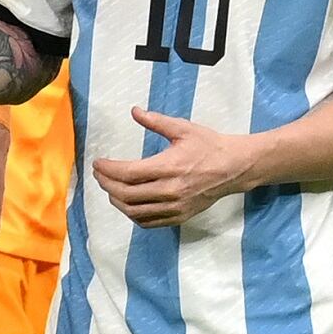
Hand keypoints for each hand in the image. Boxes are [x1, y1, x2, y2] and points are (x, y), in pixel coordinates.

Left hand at [91, 107, 253, 228]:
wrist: (234, 168)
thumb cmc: (208, 145)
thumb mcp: (183, 128)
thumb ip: (156, 121)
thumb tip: (134, 111)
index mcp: (170, 167)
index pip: (129, 173)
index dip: (109, 170)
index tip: (98, 163)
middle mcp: (171, 190)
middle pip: (127, 194)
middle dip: (107, 184)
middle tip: (99, 174)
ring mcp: (175, 207)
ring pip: (135, 212)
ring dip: (117, 201)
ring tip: (109, 188)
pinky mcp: (180, 216)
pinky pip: (149, 222)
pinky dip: (133, 215)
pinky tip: (127, 204)